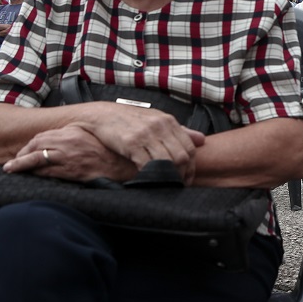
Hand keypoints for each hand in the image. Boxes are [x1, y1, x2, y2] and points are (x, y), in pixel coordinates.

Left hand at [4, 126, 139, 182]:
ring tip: (11, 168)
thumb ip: (73, 134)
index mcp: (73, 132)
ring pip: (38, 159)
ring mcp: (70, 158)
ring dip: (22, 164)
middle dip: (22, 154)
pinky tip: (30, 175)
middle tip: (13, 162)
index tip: (24, 151)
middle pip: (37, 145)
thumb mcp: (90, 136)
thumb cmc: (108, 152)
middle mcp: (69, 143)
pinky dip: (36, 173)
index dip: (30, 144)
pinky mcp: (72, 172)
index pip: (44, 136)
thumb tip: (57, 137)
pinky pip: (48, 172)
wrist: (123, 166)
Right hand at [68, 102, 206, 180]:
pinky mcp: (131, 143)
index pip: (190, 147)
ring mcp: (146, 134)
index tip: (187, 178)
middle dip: (182, 174)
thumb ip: (179, 131)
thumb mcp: (156, 120)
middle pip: (181, 156)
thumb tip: (202, 140)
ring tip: (166, 185)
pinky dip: (150, 174)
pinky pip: (146, 163)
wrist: (100, 115)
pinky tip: (148, 179)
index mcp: (168, 121)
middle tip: (178, 185)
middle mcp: (160, 127)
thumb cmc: (129, 120)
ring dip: (168, 177)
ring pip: (167, 161)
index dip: (192, 166)